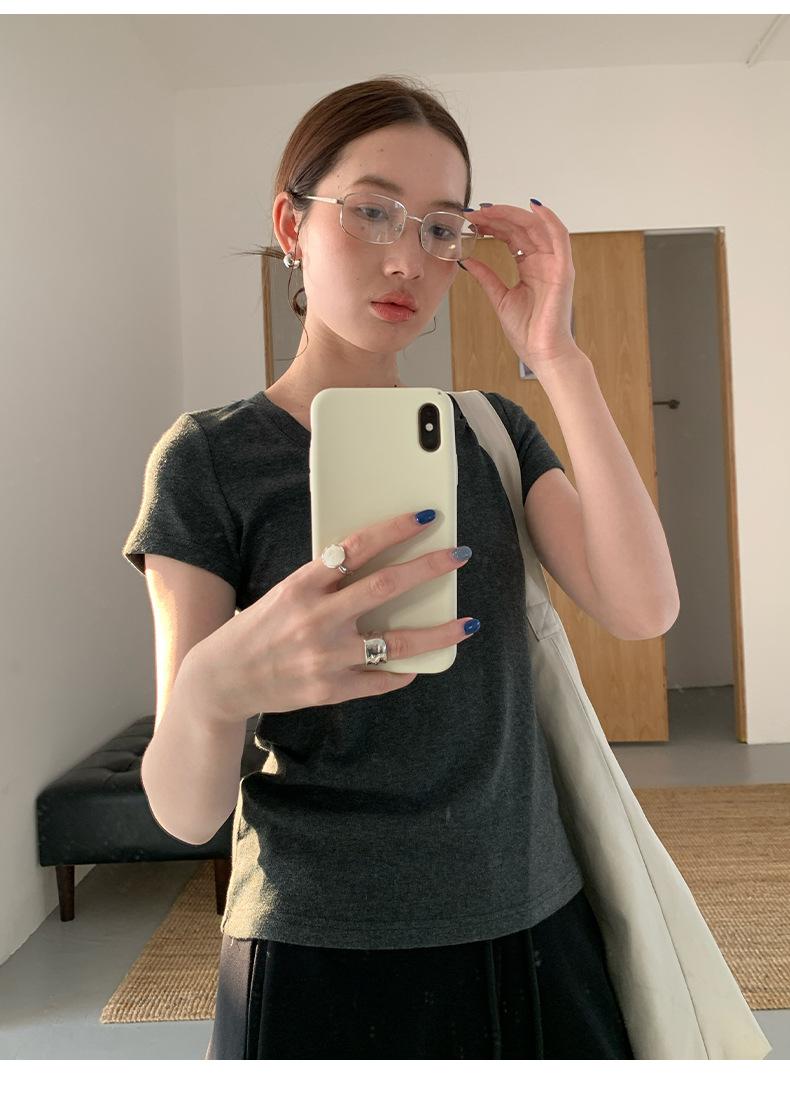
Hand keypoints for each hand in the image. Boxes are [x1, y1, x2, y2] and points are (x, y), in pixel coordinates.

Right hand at [188, 509, 476, 721]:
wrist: (222, 679)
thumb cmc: (259, 628)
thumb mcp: (285, 592)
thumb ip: (325, 580)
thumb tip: (376, 562)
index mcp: (302, 586)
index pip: (356, 548)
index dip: (394, 530)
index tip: (426, 518)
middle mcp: (317, 618)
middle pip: (385, 587)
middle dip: (428, 568)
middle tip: (459, 555)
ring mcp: (326, 657)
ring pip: (396, 642)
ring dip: (438, 632)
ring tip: (467, 623)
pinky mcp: (330, 690)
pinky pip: (380, 680)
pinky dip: (403, 671)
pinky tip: (420, 664)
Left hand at [461, 201, 578, 376]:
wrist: (543, 353)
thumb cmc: (528, 332)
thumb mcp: (499, 298)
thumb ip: (486, 276)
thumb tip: (467, 260)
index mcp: (530, 267)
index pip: (511, 236)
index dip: (492, 225)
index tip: (472, 221)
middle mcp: (543, 262)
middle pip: (521, 228)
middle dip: (497, 217)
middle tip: (474, 213)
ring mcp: (554, 264)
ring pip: (536, 227)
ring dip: (513, 214)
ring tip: (489, 210)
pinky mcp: (563, 271)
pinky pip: (560, 238)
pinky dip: (550, 219)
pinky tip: (534, 206)